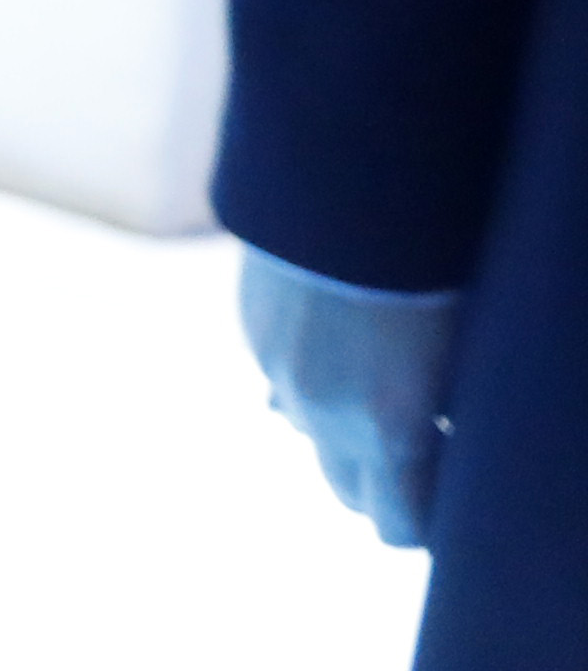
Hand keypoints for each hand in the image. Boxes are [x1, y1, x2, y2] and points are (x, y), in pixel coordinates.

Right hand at [241, 244, 459, 548]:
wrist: (341, 180)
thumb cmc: (426, 268)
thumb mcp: (451, 353)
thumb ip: (433, 410)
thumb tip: (430, 435)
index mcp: (387, 425)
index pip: (400, 526)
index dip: (428, 523)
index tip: (453, 494)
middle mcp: (322, 412)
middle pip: (349, 494)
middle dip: (385, 484)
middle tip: (424, 447)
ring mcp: (279, 370)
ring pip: (310, 433)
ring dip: (341, 425)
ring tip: (377, 378)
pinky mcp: (253, 328)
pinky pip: (284, 379)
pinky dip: (312, 375)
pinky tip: (338, 333)